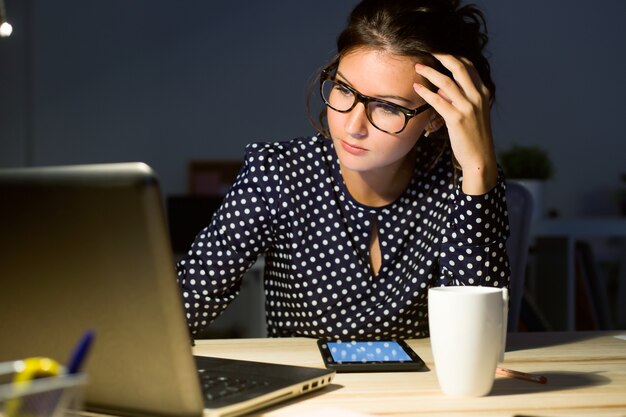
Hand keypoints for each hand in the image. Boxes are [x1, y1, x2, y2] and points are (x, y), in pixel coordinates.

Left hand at [413, 53, 496, 194]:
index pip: (469, 67)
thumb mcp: (472, 113)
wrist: (480, 157)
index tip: (440, 51)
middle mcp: (477, 97)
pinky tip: (416, 88)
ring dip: (429, 72)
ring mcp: (468, 107)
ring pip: (446, 82)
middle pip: (459, 68)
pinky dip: (425, 92)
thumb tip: (440, 89)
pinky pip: (438, 100)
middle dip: (442, 56)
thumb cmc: (473, 136)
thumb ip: (459, 98)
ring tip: (417, 67)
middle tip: (428, 51)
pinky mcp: (456, 119)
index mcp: (483, 93)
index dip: (454, 56)